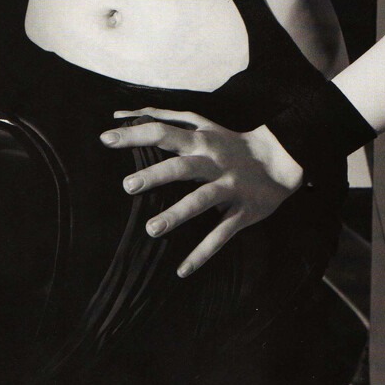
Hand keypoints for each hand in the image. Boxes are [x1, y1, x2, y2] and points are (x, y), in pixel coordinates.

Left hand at [100, 108, 303, 276]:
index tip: (106, 138)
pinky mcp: (242, 213)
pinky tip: (182, 270)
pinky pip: (221, 235)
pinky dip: (202, 253)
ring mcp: (228, 188)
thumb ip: (163, 116)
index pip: (163, 132)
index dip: (135, 133)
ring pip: (201, 201)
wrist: (279, 160)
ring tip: (151, 229)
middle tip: (128, 185)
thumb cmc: (228, 142)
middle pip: (182, 166)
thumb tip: (122, 114)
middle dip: (156, 175)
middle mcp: (213, 163)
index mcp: (200, 140)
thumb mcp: (200, 123)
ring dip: (177, 214)